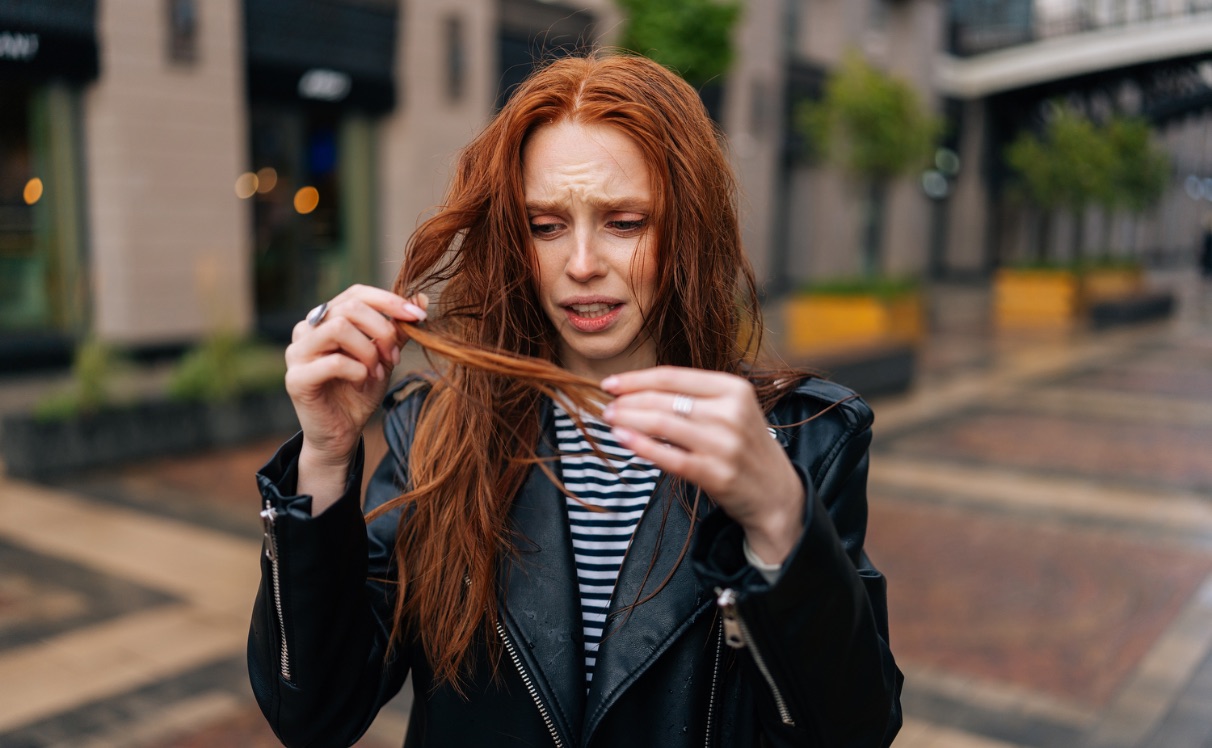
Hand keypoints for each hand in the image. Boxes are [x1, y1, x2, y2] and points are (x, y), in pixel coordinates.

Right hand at [284, 285, 426, 509]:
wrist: (342, 433)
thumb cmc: (360, 391)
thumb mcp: (384, 357)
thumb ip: (397, 330)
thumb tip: (421, 299)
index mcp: (326, 319)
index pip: (357, 293)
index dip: (389, 301)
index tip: (417, 316)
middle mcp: (306, 329)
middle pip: (350, 308)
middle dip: (382, 331)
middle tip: (394, 357)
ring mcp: (296, 352)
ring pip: (338, 328)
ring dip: (368, 350)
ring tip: (377, 372)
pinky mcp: (296, 378)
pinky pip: (333, 361)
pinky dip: (357, 370)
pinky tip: (362, 382)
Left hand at [601, 367, 804, 564]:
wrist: (776, 493)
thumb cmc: (744, 446)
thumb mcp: (732, 410)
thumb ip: (695, 396)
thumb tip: (639, 389)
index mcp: (734, 389)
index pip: (673, 376)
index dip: (636, 379)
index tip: (611, 383)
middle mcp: (731, 413)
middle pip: (665, 400)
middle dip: (628, 402)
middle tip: (606, 405)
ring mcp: (724, 444)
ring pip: (663, 425)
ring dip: (629, 421)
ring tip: (609, 420)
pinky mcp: (716, 474)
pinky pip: (669, 457)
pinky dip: (641, 446)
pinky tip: (622, 439)